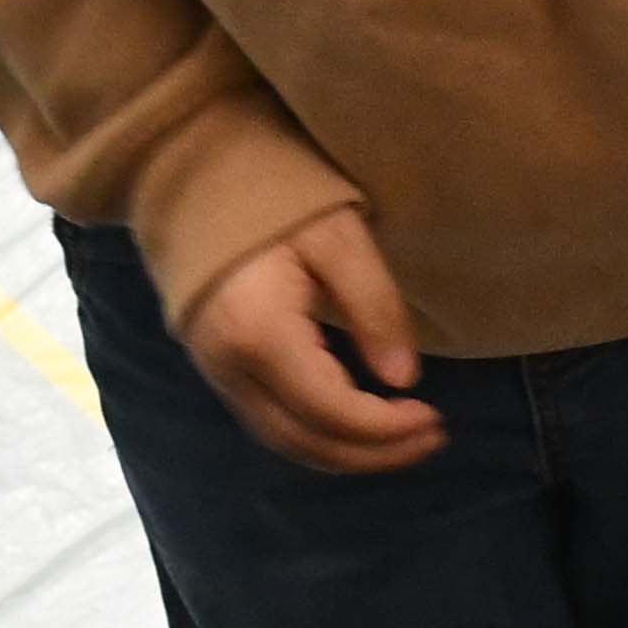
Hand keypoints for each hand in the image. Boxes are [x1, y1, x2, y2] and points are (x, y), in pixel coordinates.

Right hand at [176, 202, 446, 475]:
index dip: (386, 428)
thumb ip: (374, 306)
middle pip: (306, 440)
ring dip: (347, 453)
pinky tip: (357, 425)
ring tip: (405, 441)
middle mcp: (228, 366)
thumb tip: (405, 379)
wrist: (194, 173)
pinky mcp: (214, 368)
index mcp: (258, 331)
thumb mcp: (338, 235)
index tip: (434, 417)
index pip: (330, 410)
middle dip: (373, 453)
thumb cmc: (272, 193)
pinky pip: (269, 423)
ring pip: (285, 441)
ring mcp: (214, 371)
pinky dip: (317, 436)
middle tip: (432, 438)